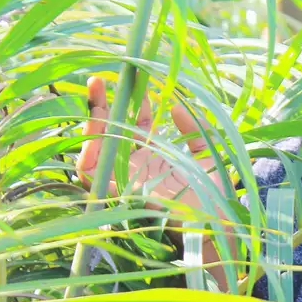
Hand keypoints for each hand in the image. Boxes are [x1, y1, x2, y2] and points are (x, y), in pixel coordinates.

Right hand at [75, 76, 226, 213]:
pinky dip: (89, 146)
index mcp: (154, 158)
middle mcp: (134, 166)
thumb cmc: (213, 194)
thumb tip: (175, 105)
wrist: (213, 222)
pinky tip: (95, 123)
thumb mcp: (208, 153)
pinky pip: (90, 169)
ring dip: (91, 119)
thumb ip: (195, 128)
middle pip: (111, 131)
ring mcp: (122, 178)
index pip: (137, 124)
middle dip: (102, 104)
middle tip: (99, 79)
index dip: (134, 102)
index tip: (137, 78)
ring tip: (95, 94)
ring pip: (96, 147)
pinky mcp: (115, 190)